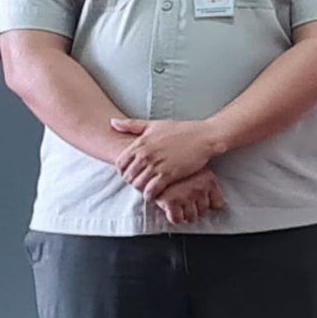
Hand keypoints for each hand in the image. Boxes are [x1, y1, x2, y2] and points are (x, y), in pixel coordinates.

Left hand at [107, 119, 227, 198]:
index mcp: (140, 143)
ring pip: (138, 184)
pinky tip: (156, 193)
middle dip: (132, 182)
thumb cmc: (181, 130)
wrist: (204, 137)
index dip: (123, 172)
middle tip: (142, 183)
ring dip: (141, 189)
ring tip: (148, 189)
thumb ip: (131, 125)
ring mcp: (157, 165)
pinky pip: (151, 190)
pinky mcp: (169, 174)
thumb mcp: (154, 125)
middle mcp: (146, 155)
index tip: (132, 174)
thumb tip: (112, 122)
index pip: (120, 164)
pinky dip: (150, 194)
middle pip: (128, 176)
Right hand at [153, 169, 226, 223]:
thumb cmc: (178, 165)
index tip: (204, 204)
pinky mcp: (170, 201)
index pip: (218, 205)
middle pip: (203, 212)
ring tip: (180, 206)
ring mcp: (185, 195)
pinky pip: (176, 219)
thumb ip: (210, 184)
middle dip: (196, 210)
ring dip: (185, 215)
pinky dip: (174, 218)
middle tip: (187, 203)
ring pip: (191, 217)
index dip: (210, 206)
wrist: (157, 162)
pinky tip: (172, 210)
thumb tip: (221, 204)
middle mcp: (200, 189)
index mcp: (209, 181)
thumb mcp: (199, 169)